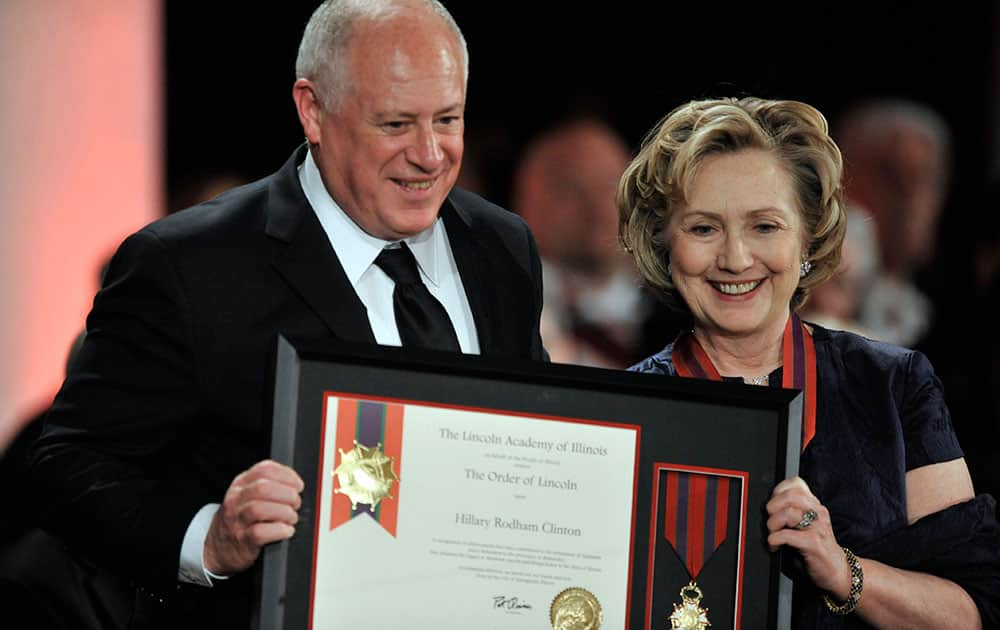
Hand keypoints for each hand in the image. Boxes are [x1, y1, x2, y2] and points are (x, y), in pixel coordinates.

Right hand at [204, 459, 303, 575]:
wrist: (218, 547)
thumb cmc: (240, 518)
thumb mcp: (247, 495)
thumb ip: (267, 485)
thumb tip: (296, 485)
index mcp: (241, 484)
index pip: (264, 469)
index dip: (287, 475)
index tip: (298, 485)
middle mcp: (236, 500)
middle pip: (263, 488)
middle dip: (287, 494)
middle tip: (296, 503)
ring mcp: (237, 520)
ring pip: (260, 509)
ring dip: (284, 512)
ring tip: (292, 518)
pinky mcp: (243, 540)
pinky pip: (260, 532)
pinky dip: (279, 530)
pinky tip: (287, 531)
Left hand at [766, 476, 850, 599]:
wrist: (837, 570)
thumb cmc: (816, 547)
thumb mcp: (806, 523)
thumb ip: (793, 510)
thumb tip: (768, 505)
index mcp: (815, 505)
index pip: (796, 483)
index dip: (778, 492)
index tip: (773, 506)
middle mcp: (818, 512)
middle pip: (790, 495)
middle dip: (773, 507)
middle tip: (771, 521)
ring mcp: (817, 527)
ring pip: (788, 513)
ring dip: (773, 524)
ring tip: (773, 534)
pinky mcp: (813, 543)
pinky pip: (787, 535)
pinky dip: (774, 540)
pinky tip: (775, 545)